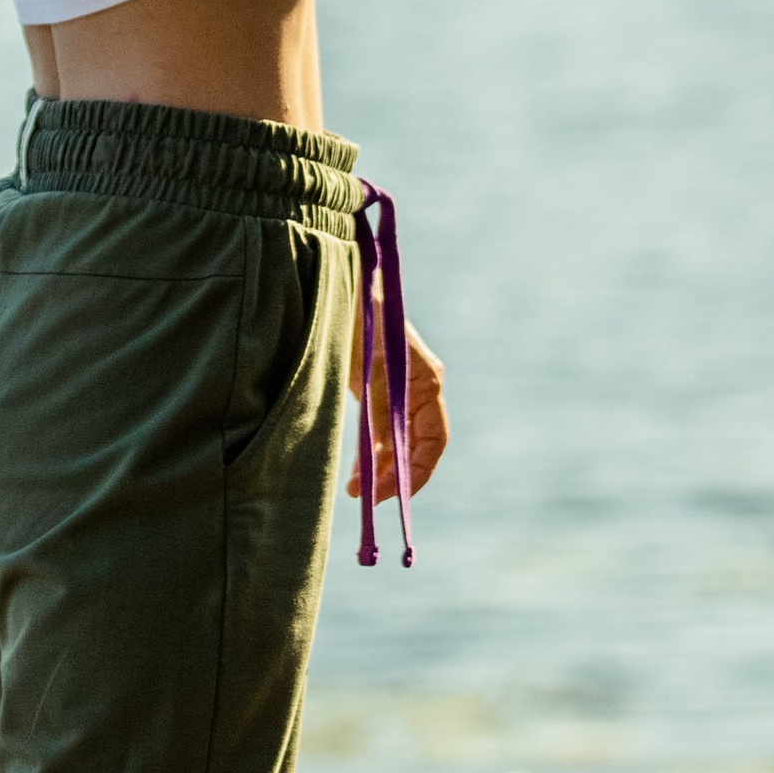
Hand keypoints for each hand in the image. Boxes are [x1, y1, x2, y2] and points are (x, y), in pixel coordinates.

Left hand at [347, 321, 447, 504]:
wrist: (339, 276)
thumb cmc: (353, 313)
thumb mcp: (364, 362)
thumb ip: (376, 405)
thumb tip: (383, 454)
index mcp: (425, 379)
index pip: (434, 440)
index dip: (416, 473)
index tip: (389, 494)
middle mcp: (419, 385)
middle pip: (416, 445)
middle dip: (392, 475)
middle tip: (361, 496)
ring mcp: (401, 385)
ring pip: (399, 440)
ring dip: (380, 466)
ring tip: (353, 488)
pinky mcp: (379, 382)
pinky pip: (384, 426)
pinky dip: (372, 449)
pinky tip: (355, 464)